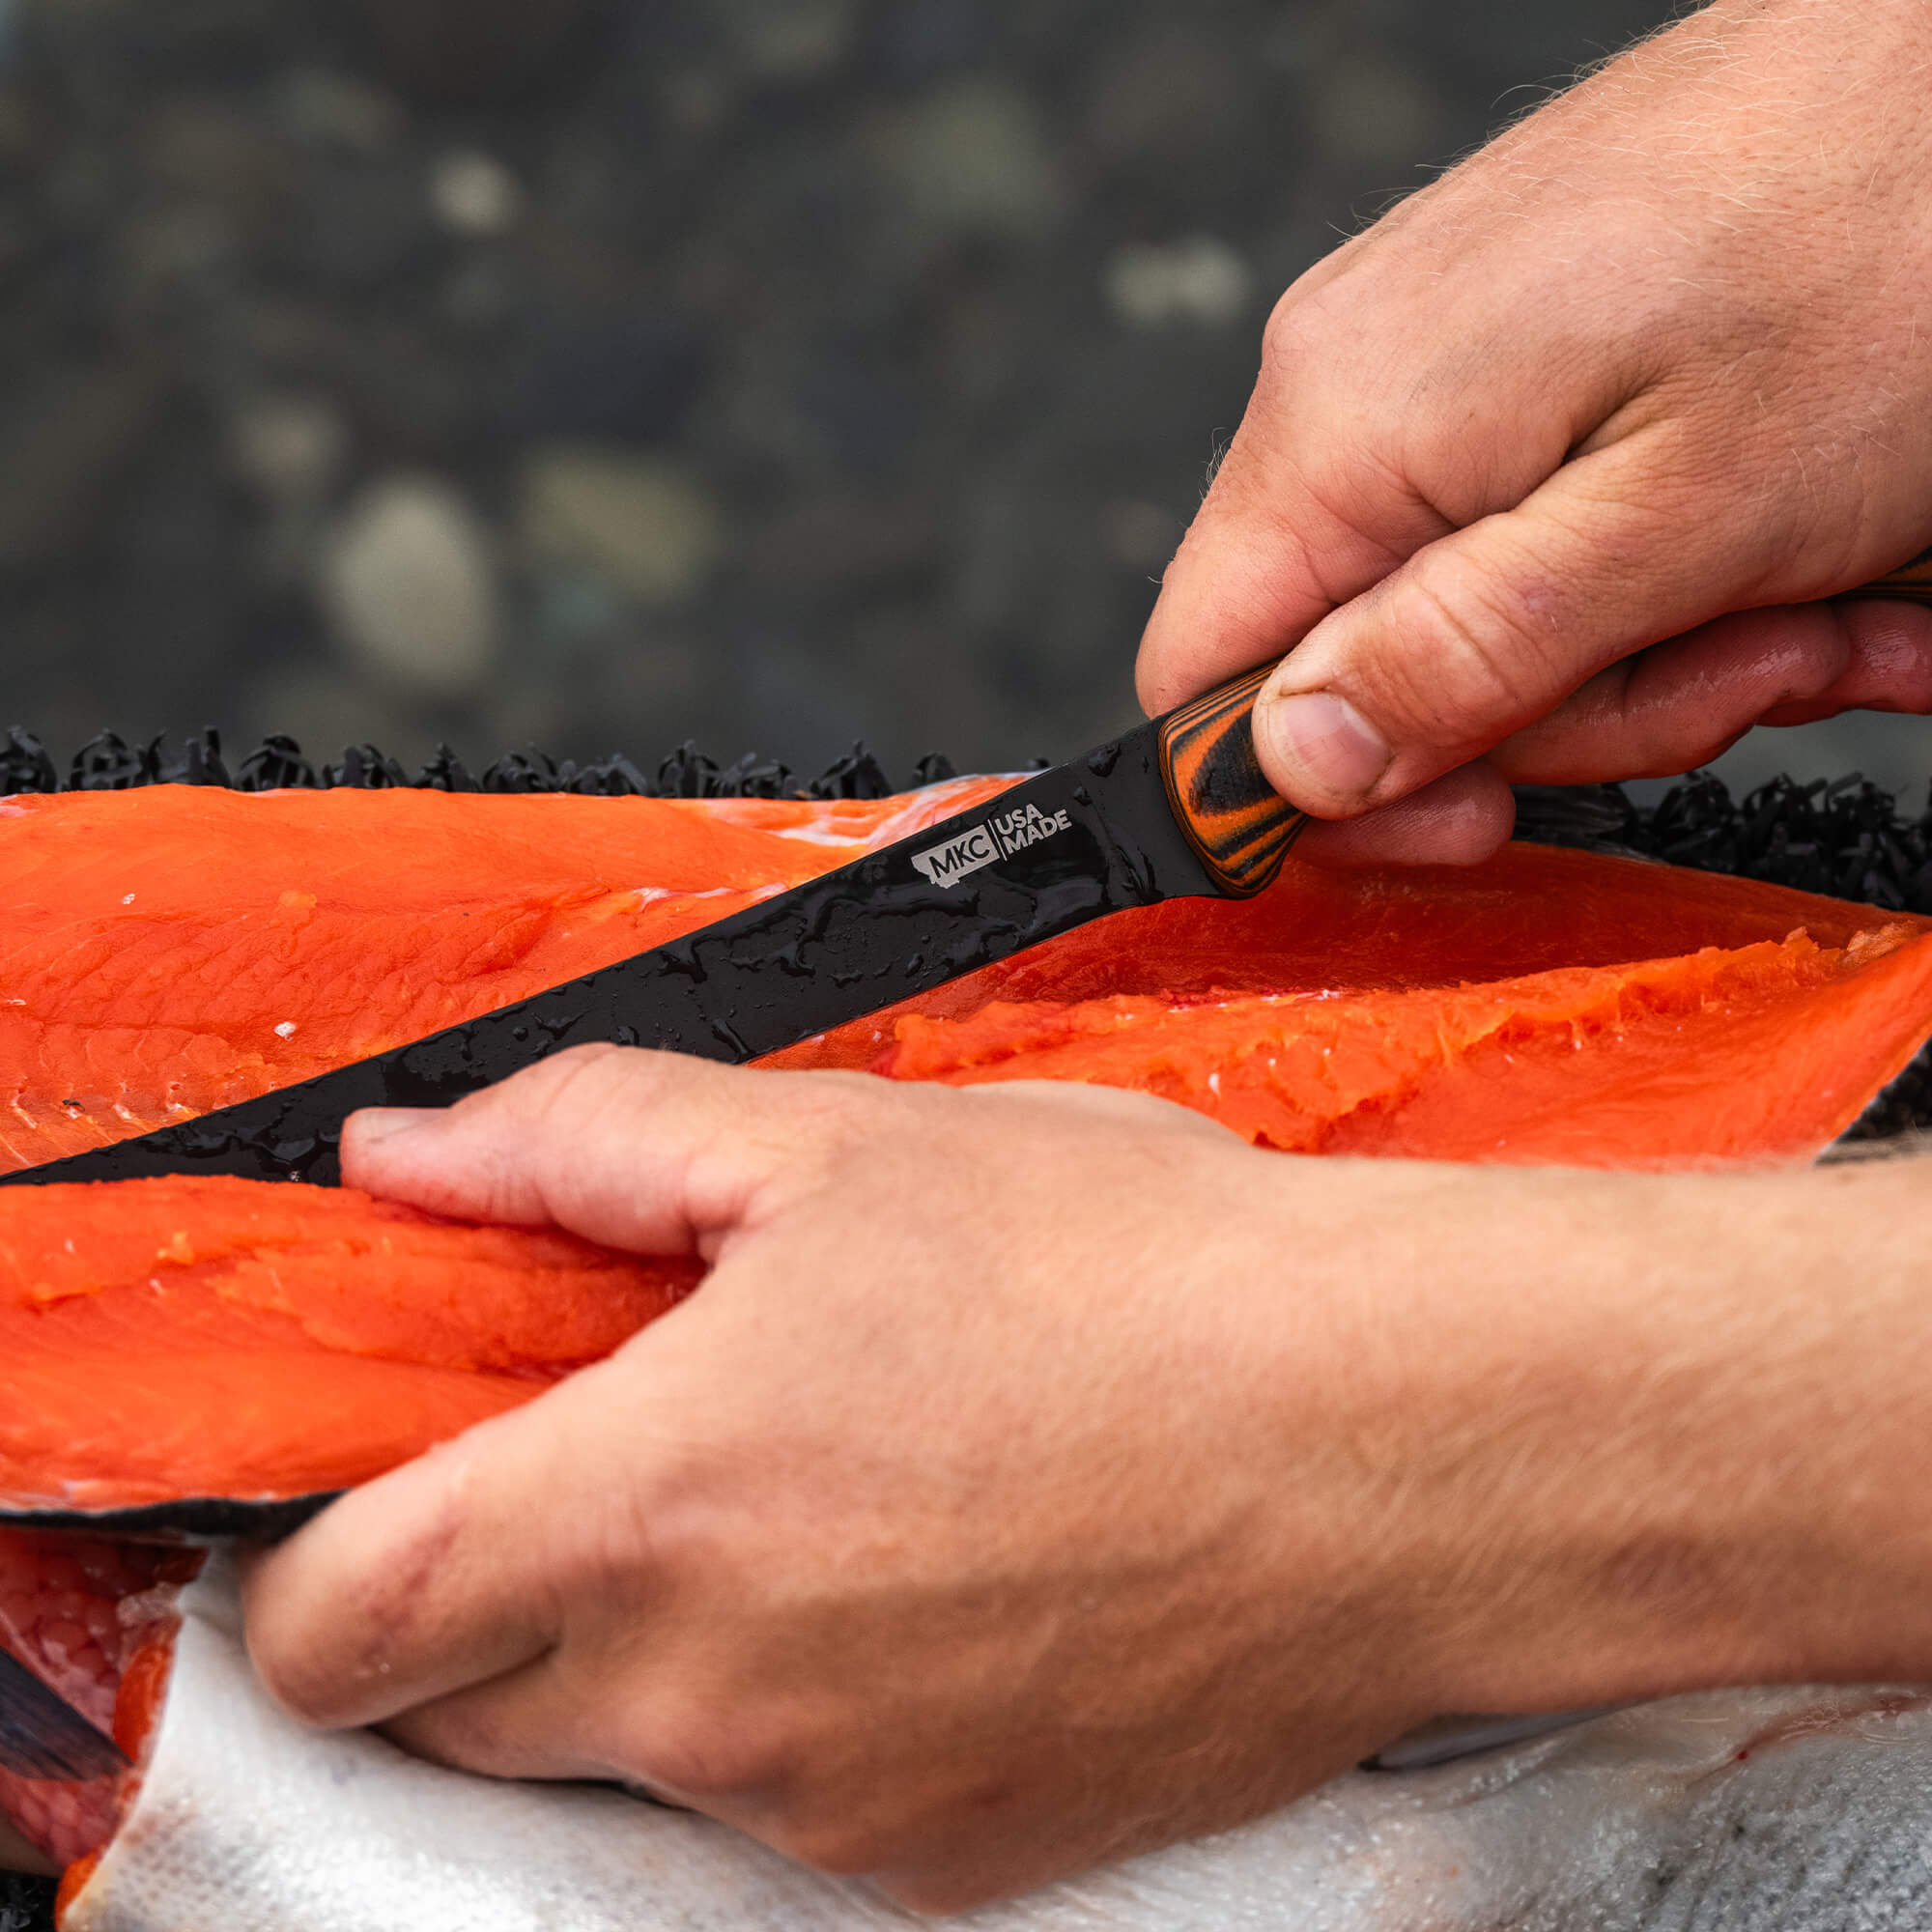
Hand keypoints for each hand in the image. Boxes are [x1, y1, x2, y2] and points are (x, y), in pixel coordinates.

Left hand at [242, 1047, 1931, 1909]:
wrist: (1398, 1439)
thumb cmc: (1136, 1277)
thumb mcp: (835, 1147)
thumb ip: (581, 1142)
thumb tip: (412, 1154)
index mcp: (641, 1516)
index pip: (330, 1623)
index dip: (316, 1548)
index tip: (386, 1467)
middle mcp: (707, 1704)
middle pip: (456, 1706)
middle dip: (481, 1589)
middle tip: (613, 1446)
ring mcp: (829, 1805)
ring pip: (629, 1753)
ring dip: (657, 1643)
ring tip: (816, 1491)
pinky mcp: (950, 1858)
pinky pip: (791, 1800)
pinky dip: (800, 1704)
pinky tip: (930, 1571)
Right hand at [1139, 0, 1931, 868]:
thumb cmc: (1885, 239)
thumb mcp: (1678, 524)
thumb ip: (1460, 659)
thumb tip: (1290, 764)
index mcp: (1344, 421)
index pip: (1201, 680)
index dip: (1319, 792)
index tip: (1479, 820)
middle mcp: (1353, 377)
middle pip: (1364, 663)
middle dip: (1564, 715)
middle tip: (1735, 673)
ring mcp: (1429, 354)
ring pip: (1470, 610)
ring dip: (1652, 653)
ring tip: (1810, 603)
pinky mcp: (1509, 345)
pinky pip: (1533, 528)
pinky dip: (1662, 578)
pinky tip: (1792, 559)